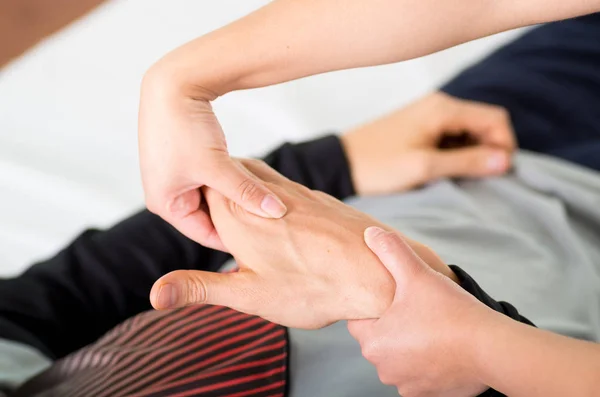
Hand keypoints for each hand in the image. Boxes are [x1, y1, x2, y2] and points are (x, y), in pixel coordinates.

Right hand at [138, 69, 286, 249]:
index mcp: (165, 204)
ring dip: (234, 196)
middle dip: (236, 216)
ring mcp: (174, 177)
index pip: (206, 233)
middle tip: (269, 223)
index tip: (267, 242)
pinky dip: (228, 180)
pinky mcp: (184, 161)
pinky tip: (251, 180)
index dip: (236, 238)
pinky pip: (210, 180)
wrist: (172, 82)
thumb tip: (277, 212)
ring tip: (263, 201)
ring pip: (213, 197)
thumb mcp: (217, 166)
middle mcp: (166, 195)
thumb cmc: (185, 126)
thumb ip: (246, 192)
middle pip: (209, 216)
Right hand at [149, 159, 455, 328]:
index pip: (202, 194)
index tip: (191, 211)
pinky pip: (284, 189)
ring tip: (240, 217)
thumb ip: (198, 288)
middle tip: (213, 217)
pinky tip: (278, 218)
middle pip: (228, 182)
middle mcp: (263, 197)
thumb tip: (153, 294)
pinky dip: (272, 197)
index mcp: (237, 217)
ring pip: (257, 181)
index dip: (195, 203)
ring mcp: (294, 192)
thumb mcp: (247, 294)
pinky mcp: (317, 197)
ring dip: (244, 193)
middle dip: (217, 194)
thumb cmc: (312, 287)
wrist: (378, 273)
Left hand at [341, 92, 514, 194]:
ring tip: (458, 178)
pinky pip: (451, 135)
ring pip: (469, 131)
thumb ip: (466, 162)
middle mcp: (439, 105)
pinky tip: (444, 170)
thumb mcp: (423, 167)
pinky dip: (456, 152)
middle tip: (479, 179)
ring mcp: (429, 114)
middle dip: (489, 150)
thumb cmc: (377, 166)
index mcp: (442, 109)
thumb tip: (506, 161)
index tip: (497, 174)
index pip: (495, 119)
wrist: (341, 164)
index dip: (504, 146)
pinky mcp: (420, 126)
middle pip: (484, 123)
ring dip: (472, 153)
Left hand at [348, 227, 493, 396]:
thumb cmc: (450, 311)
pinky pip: (420, 374)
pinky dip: (428, 362)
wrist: (492, 349)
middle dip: (393, 324)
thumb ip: (391, 251)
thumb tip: (371, 233)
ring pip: (400, 357)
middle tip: (417, 308)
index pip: (359, 320)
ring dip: (410, 344)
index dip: (375, 304)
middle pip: (380, 339)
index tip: (395, 297)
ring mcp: (407, 385)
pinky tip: (443, 346)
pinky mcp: (429, 395)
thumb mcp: (416, 274)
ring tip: (432, 326)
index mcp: (373, 343)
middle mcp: (385, 369)